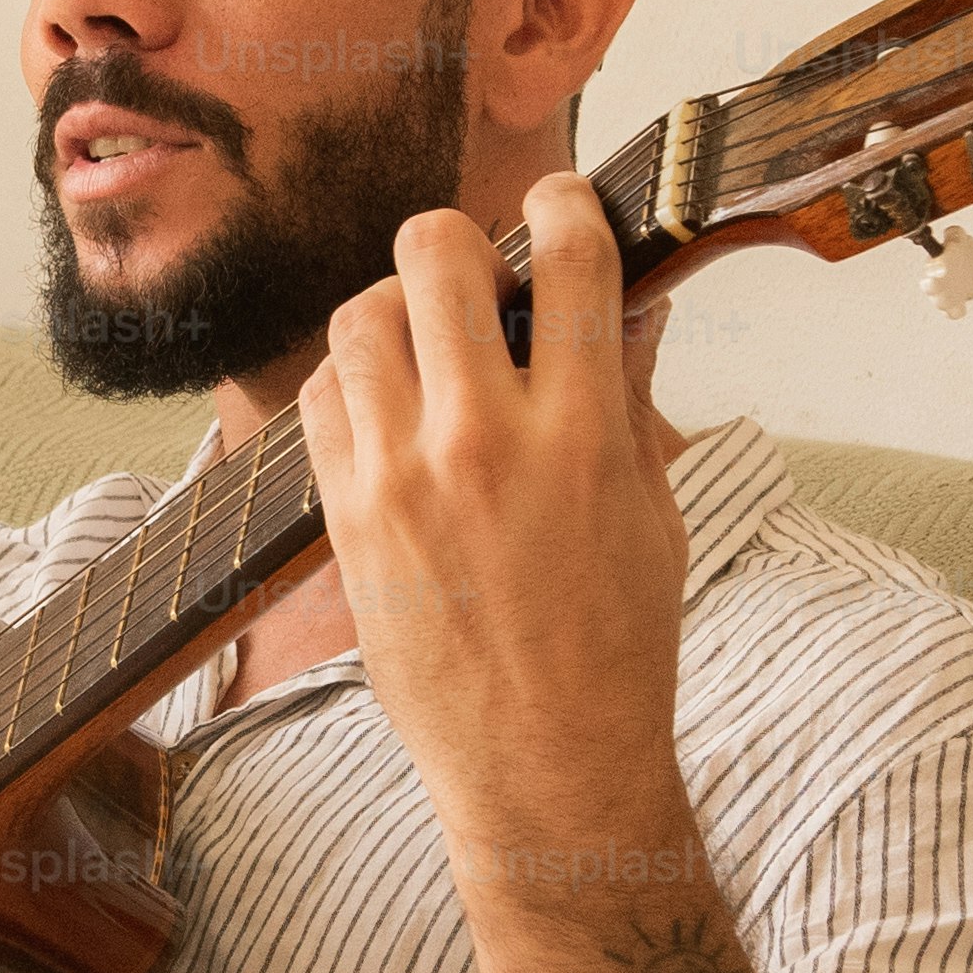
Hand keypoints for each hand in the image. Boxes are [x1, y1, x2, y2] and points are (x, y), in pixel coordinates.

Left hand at [294, 172, 693, 870]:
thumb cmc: (616, 646)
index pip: (570, 262)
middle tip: (480, 278)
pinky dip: (353, 381)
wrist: (546, 769)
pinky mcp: (343, 516)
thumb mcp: (652, 512)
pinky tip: (391, 410)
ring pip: (361, 316)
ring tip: (432, 348)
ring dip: (399, 309)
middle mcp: (480, 443)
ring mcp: (399, 478)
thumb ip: (626, 395)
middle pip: (435, 255)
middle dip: (461, 243)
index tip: (562, 204)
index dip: (566, 204)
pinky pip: (321, 397)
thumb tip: (628, 299)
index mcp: (579, 437)